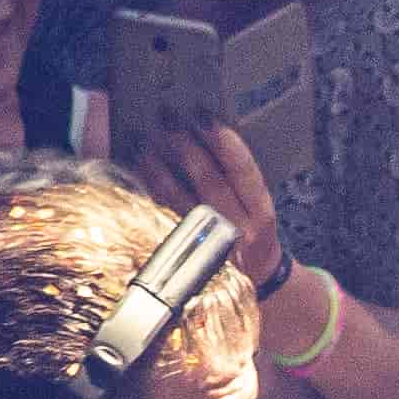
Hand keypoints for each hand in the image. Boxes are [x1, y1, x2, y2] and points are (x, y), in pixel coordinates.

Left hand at [145, 117, 293, 311]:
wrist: (257, 282)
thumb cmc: (253, 233)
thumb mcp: (259, 208)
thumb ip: (239, 178)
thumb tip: (203, 130)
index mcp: (261, 213)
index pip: (244, 171)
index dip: (224, 142)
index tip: (204, 115)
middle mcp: (239, 230)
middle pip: (209, 180)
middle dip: (186, 145)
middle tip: (166, 117)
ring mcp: (210, 244)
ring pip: (179, 199)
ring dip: (158, 165)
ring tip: (143, 139)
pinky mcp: (185, 254)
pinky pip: (160, 217)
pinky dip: (148, 191)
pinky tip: (137, 170)